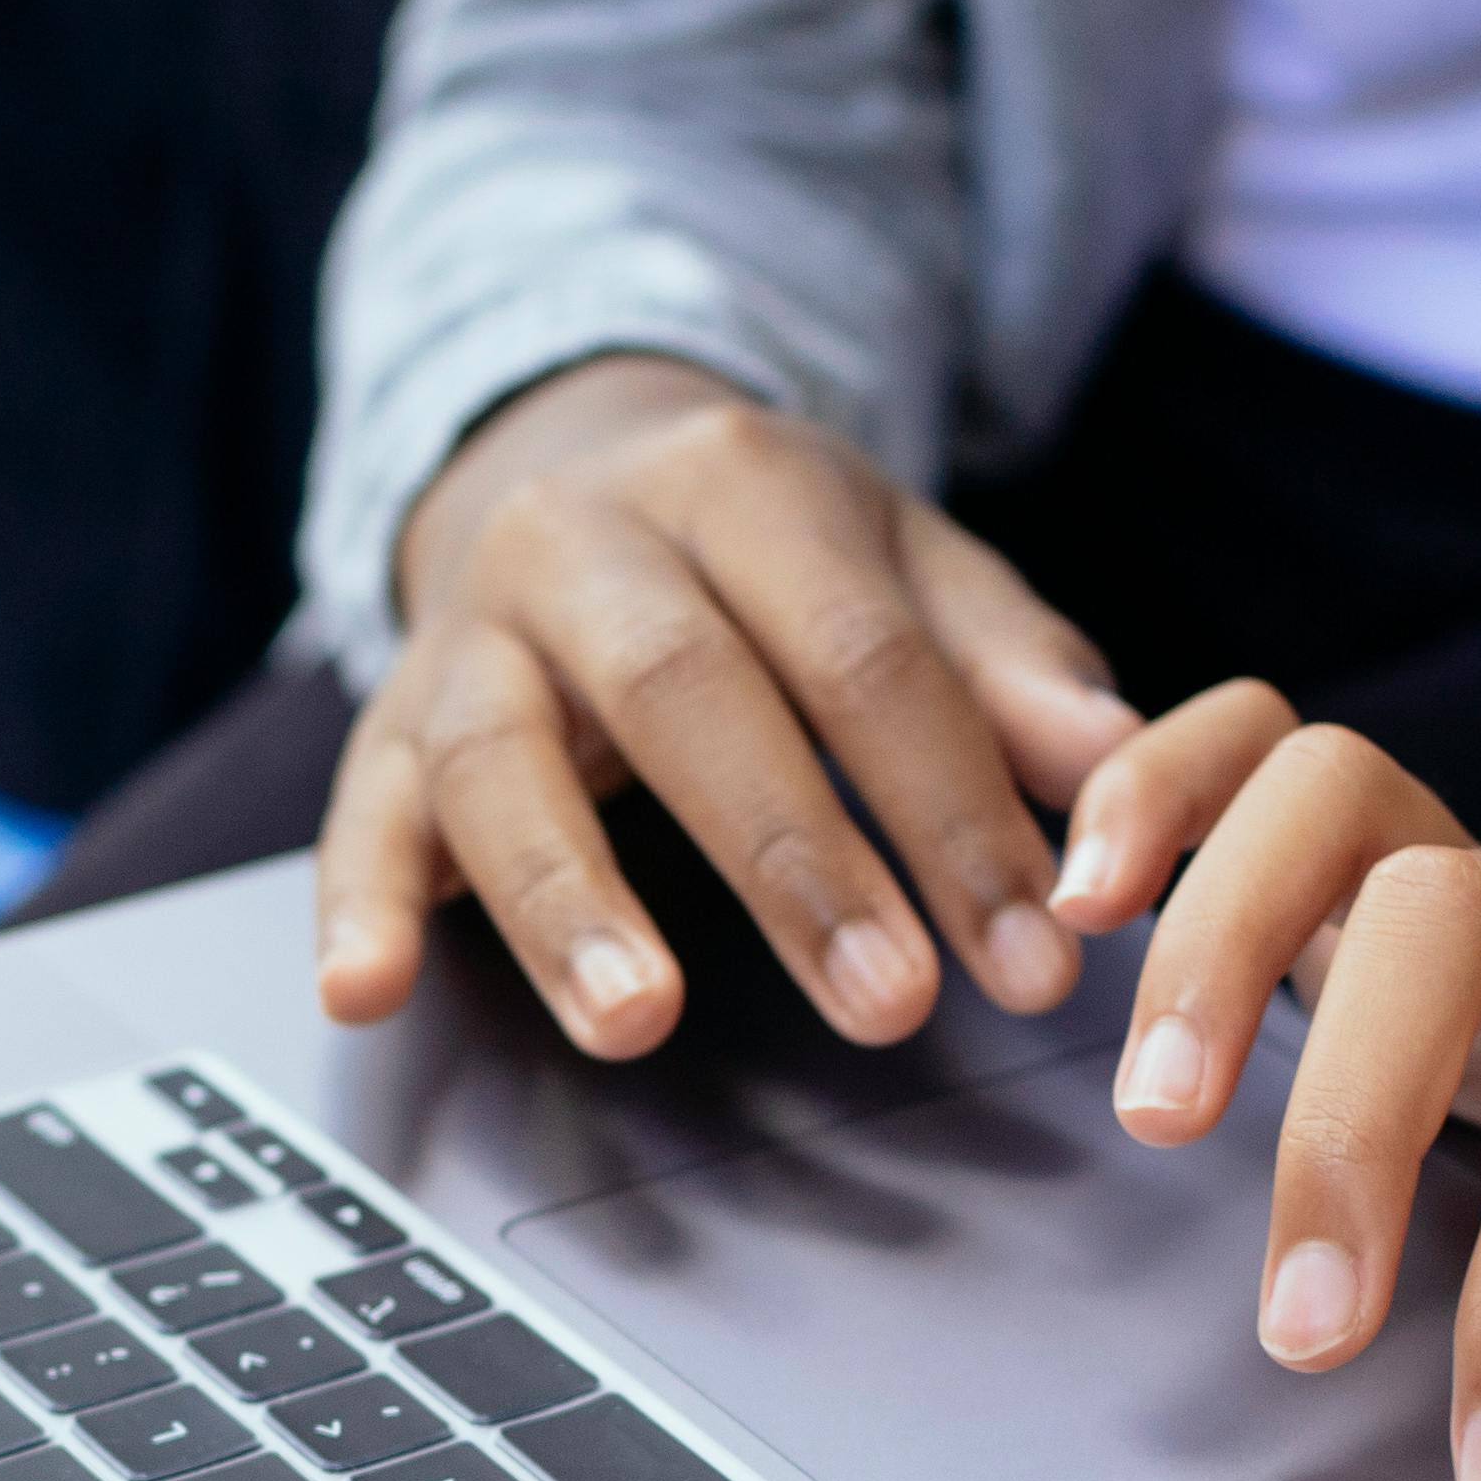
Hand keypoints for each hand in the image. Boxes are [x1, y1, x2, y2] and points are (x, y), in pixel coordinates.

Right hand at [322, 356, 1141, 1060]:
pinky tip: (367, 993)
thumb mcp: (900, 566)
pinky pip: (357, 812)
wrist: (562, 457)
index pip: (861, 651)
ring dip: (572, 900)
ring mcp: (467, 632)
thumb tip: (1124, 771)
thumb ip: (1009, 667)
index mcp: (739, 481)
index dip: (953, 808)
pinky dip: (356, 907)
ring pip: (505, 758)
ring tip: (641, 1023)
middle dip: (795, 860)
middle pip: (686, 692)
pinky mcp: (383, 725)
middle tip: (888, 1002)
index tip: (1034, 951)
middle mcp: (585, 540)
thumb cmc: (763, 554)